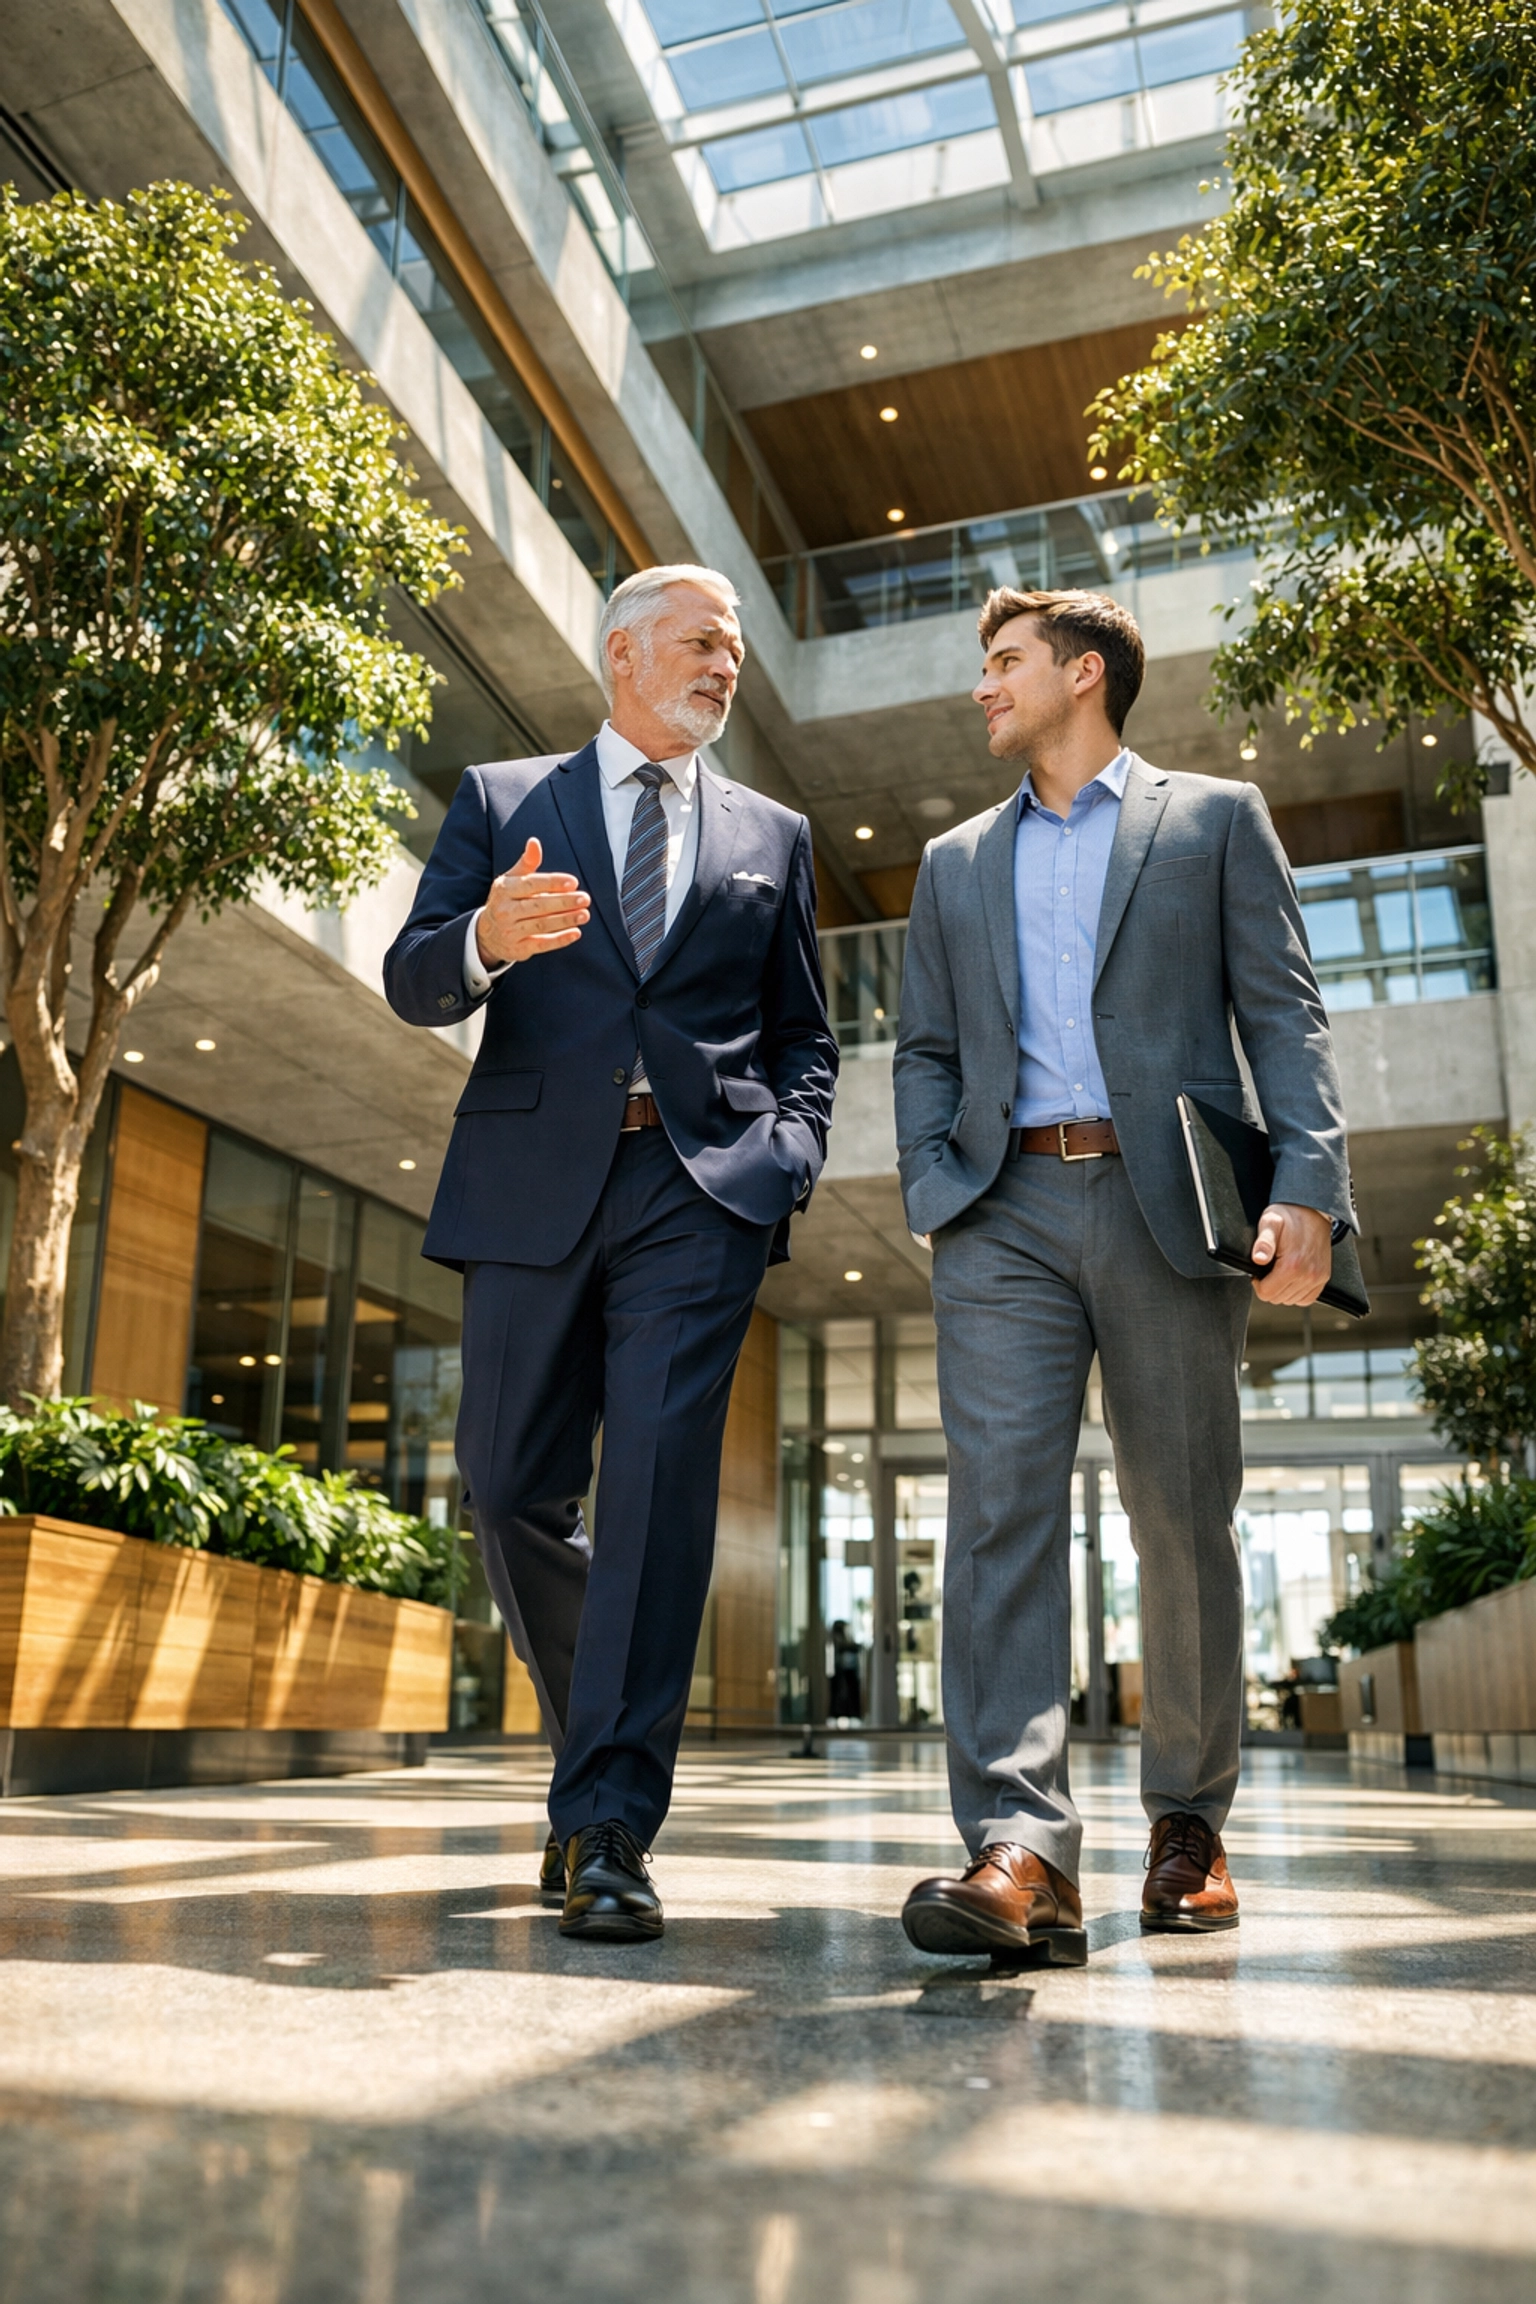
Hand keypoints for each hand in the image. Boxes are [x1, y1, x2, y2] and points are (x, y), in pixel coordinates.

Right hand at [476, 838, 588, 965]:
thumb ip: (527, 863)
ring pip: (541, 925)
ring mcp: (511, 931)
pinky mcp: (519, 949)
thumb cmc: (507, 900)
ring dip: (565, 920)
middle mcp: (505, 911)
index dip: (552, 883)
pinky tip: (576, 933)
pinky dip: (559, 940)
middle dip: (563, 902)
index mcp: (505, 890)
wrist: (487, 934)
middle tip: (585, 898)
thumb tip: (534, 842)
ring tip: (584, 914)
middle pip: (538, 906)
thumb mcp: (512, 880)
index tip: (573, 882)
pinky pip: (542, 944)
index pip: (531, 884)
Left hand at [1251, 1202, 1332, 1304]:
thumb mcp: (1271, 1222)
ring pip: (1290, 1300)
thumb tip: (1258, 1259)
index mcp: (1293, 1265)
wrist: (1313, 1210)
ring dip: (1282, 1289)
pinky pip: (1306, 1299)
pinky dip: (1296, 1292)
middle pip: (1277, 1298)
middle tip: (1269, 1266)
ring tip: (1280, 1269)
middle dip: (1269, 1286)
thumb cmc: (1290, 1215)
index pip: (1266, 1293)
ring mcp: (1318, 1278)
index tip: (1259, 1269)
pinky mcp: (1324, 1277)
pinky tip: (1291, 1277)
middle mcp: (1308, 1275)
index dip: (1257, 1282)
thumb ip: (1264, 1242)